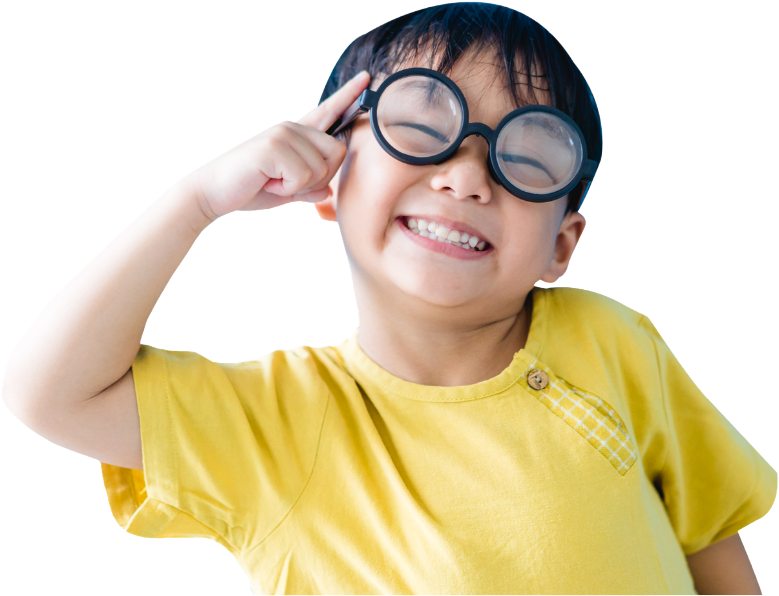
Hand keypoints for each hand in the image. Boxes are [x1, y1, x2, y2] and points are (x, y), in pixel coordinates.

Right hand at [186, 71, 369, 222]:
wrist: (212, 192)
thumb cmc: (248, 188)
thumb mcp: (286, 190)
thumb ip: (308, 188)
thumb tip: (327, 192)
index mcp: (296, 134)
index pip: (328, 111)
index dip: (349, 96)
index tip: (367, 79)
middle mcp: (292, 128)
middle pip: (337, 152)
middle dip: (320, 176)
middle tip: (287, 182)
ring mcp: (282, 134)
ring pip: (321, 170)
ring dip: (299, 186)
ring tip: (273, 181)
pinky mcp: (273, 146)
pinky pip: (303, 178)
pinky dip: (287, 190)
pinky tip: (267, 182)